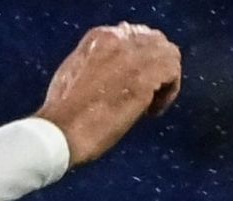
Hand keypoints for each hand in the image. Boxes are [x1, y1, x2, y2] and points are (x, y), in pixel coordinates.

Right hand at [38, 23, 183, 163]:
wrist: (60, 132)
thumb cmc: (62, 113)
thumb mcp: (74, 73)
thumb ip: (97, 62)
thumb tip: (116, 70)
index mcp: (100, 37)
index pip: (135, 36)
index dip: (139, 59)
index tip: (132, 81)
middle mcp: (119, 39)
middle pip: (155, 42)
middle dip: (156, 66)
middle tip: (149, 92)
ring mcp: (133, 58)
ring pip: (168, 55)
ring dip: (165, 79)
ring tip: (152, 102)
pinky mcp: (144, 79)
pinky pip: (172, 73)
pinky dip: (168, 93)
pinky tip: (151, 111)